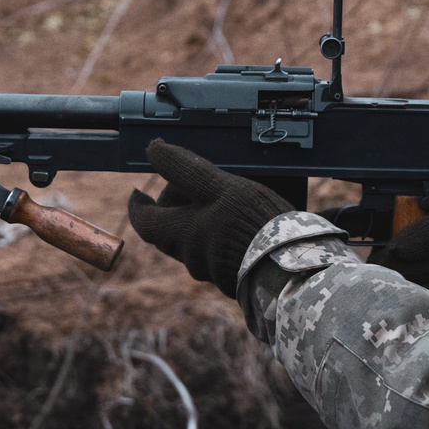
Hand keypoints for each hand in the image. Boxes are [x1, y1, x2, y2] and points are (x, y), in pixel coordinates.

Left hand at [128, 139, 292, 296]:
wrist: (290, 266)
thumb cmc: (252, 223)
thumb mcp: (218, 187)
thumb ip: (185, 169)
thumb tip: (154, 150)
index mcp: (180, 234)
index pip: (144, 221)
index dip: (138, 206)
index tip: (138, 194)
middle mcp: (191, 257)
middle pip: (169, 233)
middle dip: (173, 211)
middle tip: (188, 191)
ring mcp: (214, 271)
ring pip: (195, 244)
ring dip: (200, 225)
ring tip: (222, 206)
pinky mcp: (235, 278)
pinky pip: (220, 257)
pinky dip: (222, 240)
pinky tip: (242, 228)